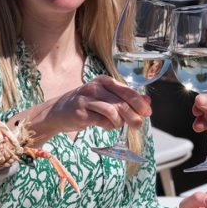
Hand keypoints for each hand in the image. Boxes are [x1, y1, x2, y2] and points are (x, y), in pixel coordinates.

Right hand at [9, 75, 150, 143]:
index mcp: (104, 81)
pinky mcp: (80, 113)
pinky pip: (101, 120)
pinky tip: (108, 126)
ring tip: (119, 126)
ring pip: (112, 111)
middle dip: (133, 115)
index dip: (139, 102)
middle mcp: (95, 87)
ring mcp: (86, 99)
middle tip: (138, 125)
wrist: (58, 111)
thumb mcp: (106, 97)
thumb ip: (125, 99)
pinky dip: (108, 126)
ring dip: (120, 122)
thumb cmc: (86, 104)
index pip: (127, 90)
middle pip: (121, 102)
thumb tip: (148, 101)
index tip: (148, 112)